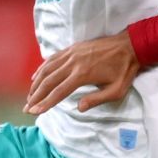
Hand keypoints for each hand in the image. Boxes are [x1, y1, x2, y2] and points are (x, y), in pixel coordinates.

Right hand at [26, 32, 140, 114]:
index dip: (45, 103)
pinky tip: (36, 76)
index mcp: (82, 74)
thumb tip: (78, 108)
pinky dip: (42, 68)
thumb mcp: (116, 90)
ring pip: (47, 69)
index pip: (58, 92)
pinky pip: (52, 59)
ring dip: (36, 83)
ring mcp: (71, 53)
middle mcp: (73, 63)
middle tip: (27, 108)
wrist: (130, 45)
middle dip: (35, 96)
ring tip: (30, 96)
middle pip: (48, 81)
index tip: (34, 112)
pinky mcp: (72, 48)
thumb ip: (97, 100)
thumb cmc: (124, 70)